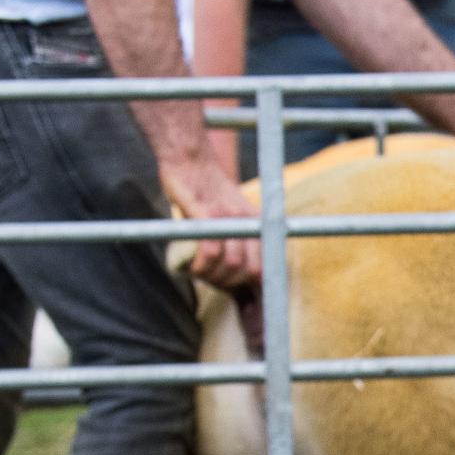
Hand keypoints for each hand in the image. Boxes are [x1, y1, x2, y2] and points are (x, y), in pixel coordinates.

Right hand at [156, 155, 259, 288]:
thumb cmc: (203, 191)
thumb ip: (234, 243)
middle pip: (249, 271)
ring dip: (212, 276)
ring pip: (232, 264)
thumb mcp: (227, 217)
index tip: (238, 295)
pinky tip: (192, 266)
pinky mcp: (208, 215)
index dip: (252, 288)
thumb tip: (233, 277)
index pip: (265, 268)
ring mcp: (230, 220)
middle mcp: (249, 224)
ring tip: (198, 272)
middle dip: (228, 284)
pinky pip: (211, 251)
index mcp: (258, 227)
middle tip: (208, 279)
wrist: (190, 158)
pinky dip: (201, 265)